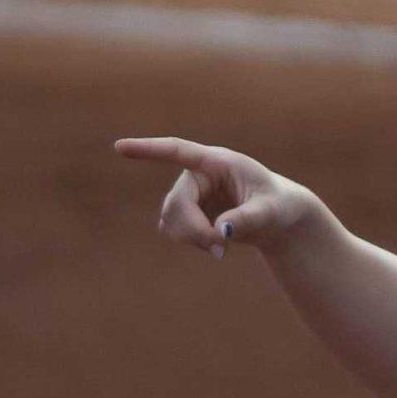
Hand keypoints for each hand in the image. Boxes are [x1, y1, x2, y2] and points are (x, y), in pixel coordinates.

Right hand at [114, 136, 311, 258]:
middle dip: (194, 229)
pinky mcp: (186, 211)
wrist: (276, 218)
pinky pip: (172, 229)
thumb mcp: (269, 213)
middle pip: (177, 202)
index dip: (149, 150)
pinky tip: (214, 245)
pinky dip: (190, 242)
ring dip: (192, 238)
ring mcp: (189, 193)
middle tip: (220, 248)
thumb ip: (247, 220)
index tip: (119, 148)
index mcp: (218, 162)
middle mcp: (198, 175)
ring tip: (222, 249)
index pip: (179, 151)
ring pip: (170, 218)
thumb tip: (220, 231)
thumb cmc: (277, 206)